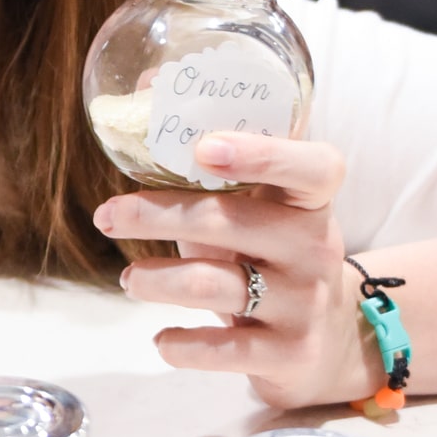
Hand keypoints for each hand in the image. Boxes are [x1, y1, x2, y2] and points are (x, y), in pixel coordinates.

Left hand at [94, 131, 369, 409]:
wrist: (329, 340)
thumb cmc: (272, 254)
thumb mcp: (259, 205)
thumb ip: (213, 156)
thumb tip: (143, 83)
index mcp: (312, 199)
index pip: (311, 167)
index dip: (263, 154)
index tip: (205, 148)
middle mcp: (316, 246)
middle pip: (231, 222)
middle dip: (157, 216)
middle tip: (108, 216)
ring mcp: (305, 302)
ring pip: (217, 284)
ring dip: (157, 280)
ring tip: (129, 280)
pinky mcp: (289, 353)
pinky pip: (226, 348)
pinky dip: (184, 344)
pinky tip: (162, 340)